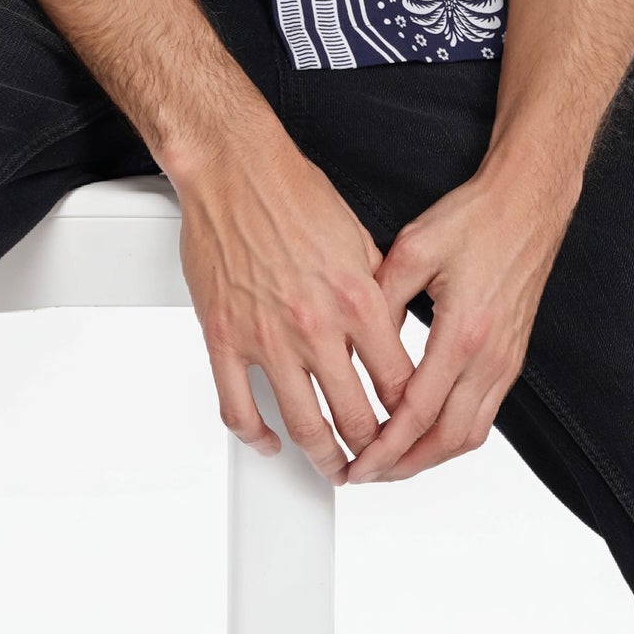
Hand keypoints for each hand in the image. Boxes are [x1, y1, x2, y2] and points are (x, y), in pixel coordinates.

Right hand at [172, 123, 419, 486]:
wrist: (233, 167)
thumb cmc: (292, 192)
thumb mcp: (358, 239)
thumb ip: (376, 292)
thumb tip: (389, 332)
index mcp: (356, 299)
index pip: (397, 384)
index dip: (408, 416)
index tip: (409, 427)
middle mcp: (316, 325)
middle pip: (356, 418)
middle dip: (373, 452)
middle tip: (375, 461)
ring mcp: (267, 337)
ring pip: (304, 425)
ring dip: (324, 458)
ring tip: (334, 466)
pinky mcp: (224, 337)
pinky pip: (239, 408)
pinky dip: (257, 437)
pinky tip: (269, 440)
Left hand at [338, 165, 572, 484]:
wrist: (526, 204)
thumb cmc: (475, 219)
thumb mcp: (413, 249)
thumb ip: (381, 300)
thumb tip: (357, 344)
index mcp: (463, 332)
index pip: (419, 412)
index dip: (385, 445)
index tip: (359, 461)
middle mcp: (490, 357)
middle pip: (446, 439)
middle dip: (403, 465)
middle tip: (367, 474)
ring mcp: (506, 362)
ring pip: (469, 435)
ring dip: (429, 458)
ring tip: (391, 463)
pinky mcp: (511, 359)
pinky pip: (483, 416)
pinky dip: (452, 436)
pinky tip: (426, 433)